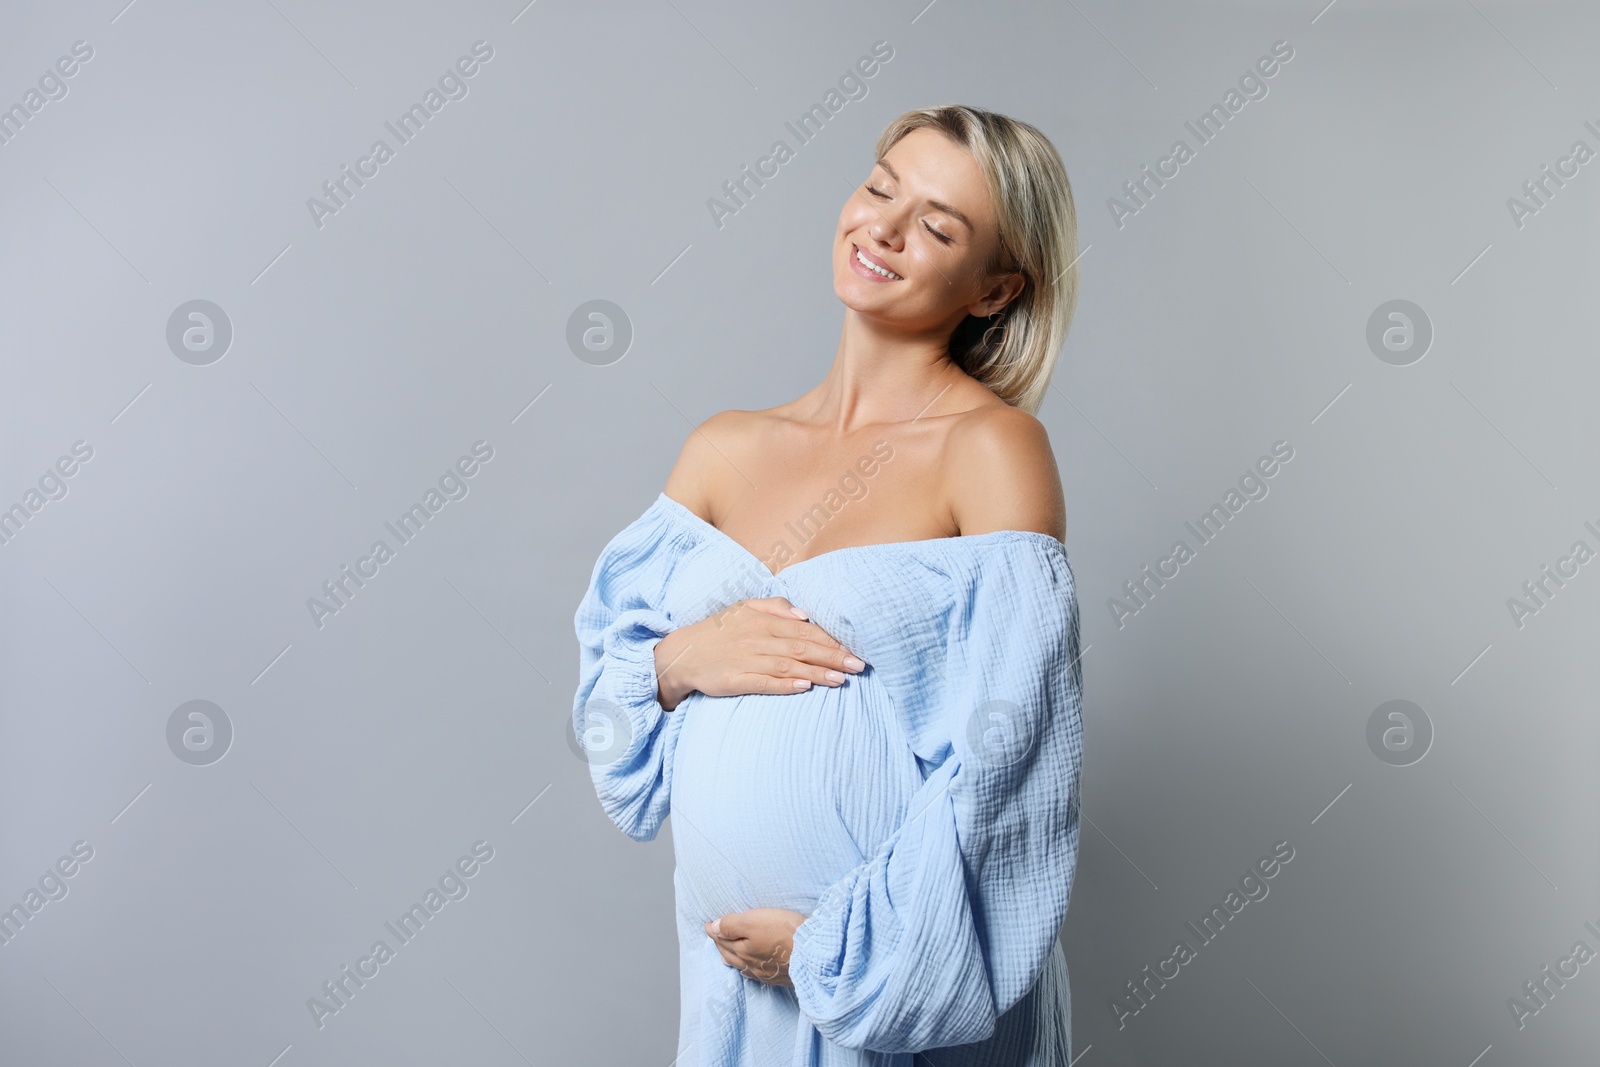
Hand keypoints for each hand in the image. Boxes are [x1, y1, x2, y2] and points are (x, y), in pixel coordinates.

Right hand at [653, 597, 865, 710]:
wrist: (683, 654)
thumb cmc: (720, 631)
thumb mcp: (744, 608)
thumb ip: (776, 607)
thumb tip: (806, 614)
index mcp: (762, 621)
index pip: (804, 630)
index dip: (830, 640)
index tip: (854, 649)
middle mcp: (757, 639)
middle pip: (801, 648)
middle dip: (832, 656)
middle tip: (858, 665)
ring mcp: (746, 660)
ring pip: (787, 666)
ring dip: (816, 672)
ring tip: (840, 679)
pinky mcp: (735, 680)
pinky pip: (764, 683)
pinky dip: (785, 685)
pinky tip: (805, 688)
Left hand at [704, 908, 807, 985]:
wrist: (815, 953)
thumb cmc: (784, 932)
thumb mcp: (755, 920)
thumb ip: (731, 925)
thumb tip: (713, 928)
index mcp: (742, 950)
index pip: (722, 940)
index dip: (714, 930)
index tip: (707, 925)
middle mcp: (750, 965)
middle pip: (730, 954)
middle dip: (720, 944)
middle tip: (715, 936)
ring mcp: (765, 973)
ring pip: (742, 965)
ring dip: (732, 957)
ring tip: (726, 954)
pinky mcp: (780, 977)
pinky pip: (757, 974)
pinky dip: (748, 969)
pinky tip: (749, 969)